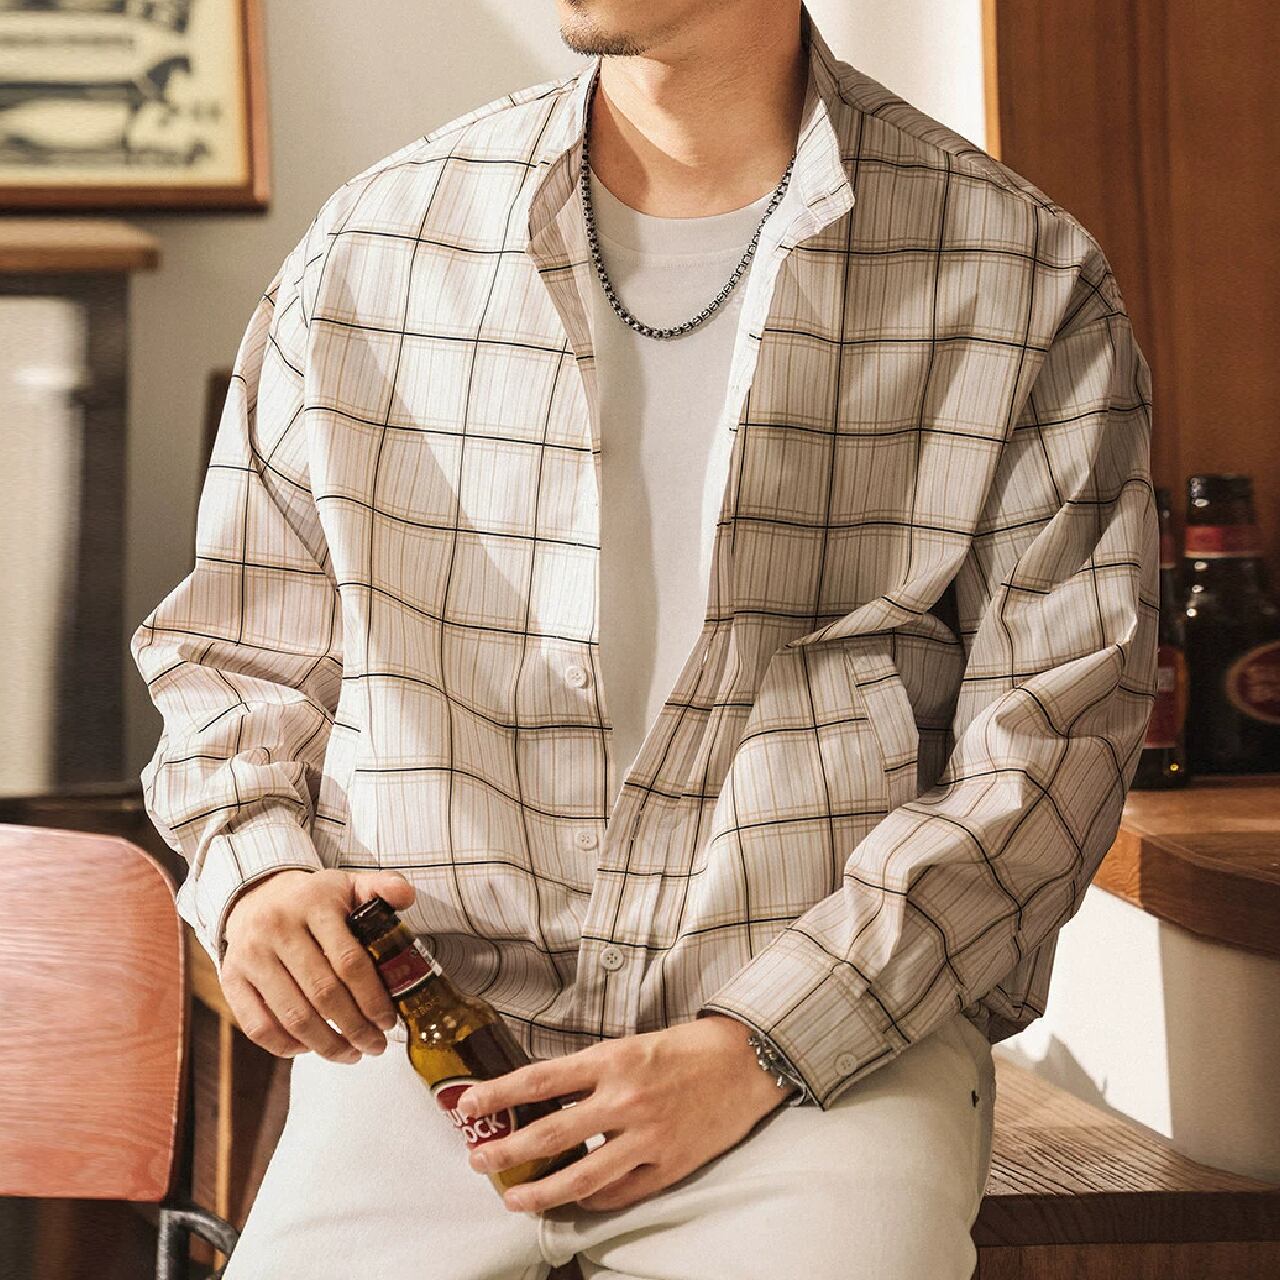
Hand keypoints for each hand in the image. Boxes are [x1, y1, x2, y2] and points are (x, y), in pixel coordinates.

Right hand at [220, 866, 415, 1064]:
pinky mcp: (231, 979)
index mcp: (314, 903)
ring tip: (352, 1054)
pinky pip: (258, 1026)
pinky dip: (287, 1046)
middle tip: (376, 1045)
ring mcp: (251, 955)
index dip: (372, 998)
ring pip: (293, 1015)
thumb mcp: (349, 884)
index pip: (349, 961)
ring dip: (327, 1044)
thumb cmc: (313, 900)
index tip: (388, 1020)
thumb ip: (382, 887)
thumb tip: (407, 897)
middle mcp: (278, 927)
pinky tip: (311, 1048)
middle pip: (323, 993)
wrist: (257, 895)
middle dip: (355, 1028)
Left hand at [454, 1014, 797, 1213]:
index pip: (539, 1080)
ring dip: (539, 1193)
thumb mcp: (632, 1045)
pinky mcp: (667, 1166)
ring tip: (515, 1198)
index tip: (467, 1107)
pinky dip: (590, 1200)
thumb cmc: (687, 1049)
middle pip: (549, 1135)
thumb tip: (546, 1098)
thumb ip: (593, 1072)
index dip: (498, 1095)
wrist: (745, 1063)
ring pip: (579, 1177)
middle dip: (505, 1152)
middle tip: (478, 1161)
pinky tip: (572, 1202)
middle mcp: (624, 1099)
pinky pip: (617, 1193)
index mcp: (612, 1060)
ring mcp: (646, 1138)